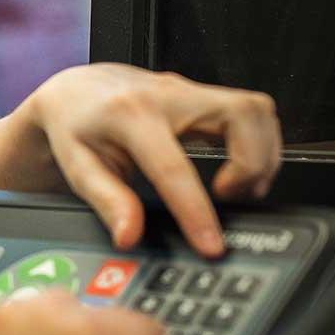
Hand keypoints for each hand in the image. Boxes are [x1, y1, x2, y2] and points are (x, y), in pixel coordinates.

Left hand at [23, 64, 281, 256]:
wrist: (73, 90)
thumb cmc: (72, 125)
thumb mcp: (76, 166)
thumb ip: (107, 201)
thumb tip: (129, 235)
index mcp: (129, 114)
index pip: (174, 166)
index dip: (197, 210)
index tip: (211, 243)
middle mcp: (167, 94)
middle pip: (242, 115)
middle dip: (253, 164)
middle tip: (231, 197)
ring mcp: (189, 90)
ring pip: (256, 109)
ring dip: (261, 154)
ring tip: (237, 188)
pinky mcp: (203, 95)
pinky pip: (250, 112)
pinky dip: (257, 143)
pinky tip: (238, 168)